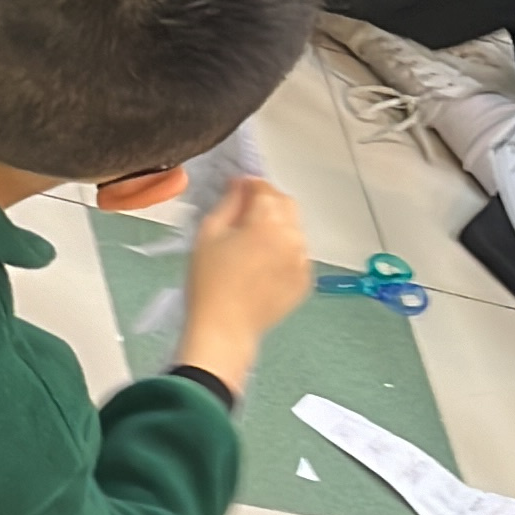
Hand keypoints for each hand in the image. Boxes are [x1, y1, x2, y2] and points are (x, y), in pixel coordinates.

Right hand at [178, 176, 310, 396]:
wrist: (224, 329)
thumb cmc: (209, 282)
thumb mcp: (209, 233)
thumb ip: (228, 203)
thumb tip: (240, 185)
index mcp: (268, 222)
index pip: (265, 188)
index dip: (249, 185)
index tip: (236, 189)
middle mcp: (293, 237)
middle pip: (286, 205)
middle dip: (268, 202)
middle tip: (245, 213)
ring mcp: (303, 261)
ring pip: (294, 229)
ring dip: (278, 226)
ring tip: (253, 243)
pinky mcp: (305, 281)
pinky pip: (298, 254)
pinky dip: (284, 251)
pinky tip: (263, 265)